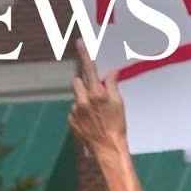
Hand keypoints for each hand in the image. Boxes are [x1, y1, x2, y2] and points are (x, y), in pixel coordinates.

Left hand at [68, 40, 127, 158]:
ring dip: (83, 99)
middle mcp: (82, 100)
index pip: (89, 68)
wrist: (108, 149)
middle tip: (95, 92)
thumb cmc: (117, 125)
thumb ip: (112, 85)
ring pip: (76, 97)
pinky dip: (81, 112)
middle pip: (78, 81)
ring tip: (96, 113)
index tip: (79, 42)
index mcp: (96, 93)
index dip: (84, 54)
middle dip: (84, 83)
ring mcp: (74, 111)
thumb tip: (111, 72)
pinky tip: (91, 121)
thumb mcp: (119, 103)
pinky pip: (74, 111)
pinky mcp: (71, 121)